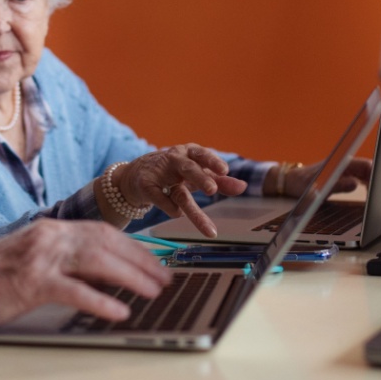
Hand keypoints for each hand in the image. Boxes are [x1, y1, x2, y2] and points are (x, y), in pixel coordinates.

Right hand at [0, 219, 170, 323]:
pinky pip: (74, 291)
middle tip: (165, 278)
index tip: (157, 262)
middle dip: (141, 260)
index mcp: (53, 229)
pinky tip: (119, 311)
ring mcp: (41, 258)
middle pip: (107, 243)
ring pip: (97, 261)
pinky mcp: (31, 283)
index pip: (104, 232)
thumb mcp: (38, 260)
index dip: (134, 247)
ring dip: (130, 277)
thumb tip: (109, 276)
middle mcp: (50, 237)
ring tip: (153, 292)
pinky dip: (100, 301)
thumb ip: (69, 262)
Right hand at [120, 144, 247, 237]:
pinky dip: (171, 208)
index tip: (225, 171)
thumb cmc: (173, 172)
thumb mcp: (197, 174)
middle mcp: (174, 160)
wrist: (136, 175)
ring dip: (192, 208)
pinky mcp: (146, 186)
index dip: (213, 162)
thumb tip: (244, 187)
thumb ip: (220, 181)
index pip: (202, 155)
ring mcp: (159, 173)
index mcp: (189, 153)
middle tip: (212, 190)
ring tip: (208, 227)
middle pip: (189, 168)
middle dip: (200, 178)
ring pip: (178, 192)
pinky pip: (161, 200)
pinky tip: (178, 214)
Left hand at [284, 156, 371, 197]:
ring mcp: (342, 169)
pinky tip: (367, 193)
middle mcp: (343, 163)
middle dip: (375, 179)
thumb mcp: (319, 187)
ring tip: (373, 197)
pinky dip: (365, 184)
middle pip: (367, 168)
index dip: (375, 174)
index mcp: (340, 162)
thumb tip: (356, 184)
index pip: (365, 164)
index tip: (379, 186)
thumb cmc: (302, 184)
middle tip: (378, 196)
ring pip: (364, 173)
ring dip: (371, 182)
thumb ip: (338, 185)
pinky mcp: (340, 175)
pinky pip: (358, 177)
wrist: (290, 181)